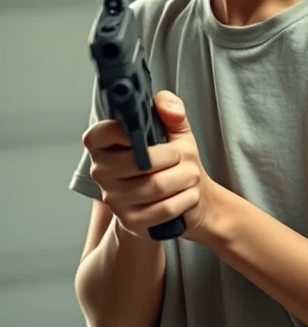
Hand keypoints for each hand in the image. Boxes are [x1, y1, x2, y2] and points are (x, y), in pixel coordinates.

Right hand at [84, 91, 215, 241]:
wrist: (186, 196)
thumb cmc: (175, 161)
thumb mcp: (176, 132)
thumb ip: (172, 112)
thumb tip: (167, 106)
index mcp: (104, 145)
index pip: (99, 135)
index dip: (124, 131)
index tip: (146, 133)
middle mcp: (102, 172)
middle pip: (139, 162)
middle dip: (174, 157)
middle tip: (183, 157)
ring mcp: (114, 199)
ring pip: (155, 186)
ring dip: (184, 178)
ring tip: (190, 175)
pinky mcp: (130, 221)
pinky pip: (164, 209)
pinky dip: (185, 199)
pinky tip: (188, 194)